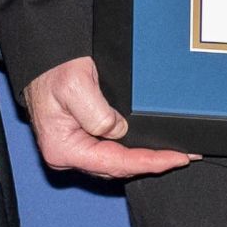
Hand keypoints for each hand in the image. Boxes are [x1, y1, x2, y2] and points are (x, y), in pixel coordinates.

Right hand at [19, 56, 194, 179]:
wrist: (44, 58)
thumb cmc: (54, 70)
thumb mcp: (76, 86)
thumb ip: (98, 114)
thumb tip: (118, 130)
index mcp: (63, 148)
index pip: (114, 163)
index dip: (149, 162)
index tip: (175, 158)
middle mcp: (67, 154)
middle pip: (117, 167)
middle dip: (151, 163)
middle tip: (183, 157)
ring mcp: (74, 148)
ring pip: (116, 162)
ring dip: (144, 159)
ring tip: (173, 155)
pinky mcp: (81, 139)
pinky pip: (112, 151)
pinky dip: (133, 151)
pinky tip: (150, 148)